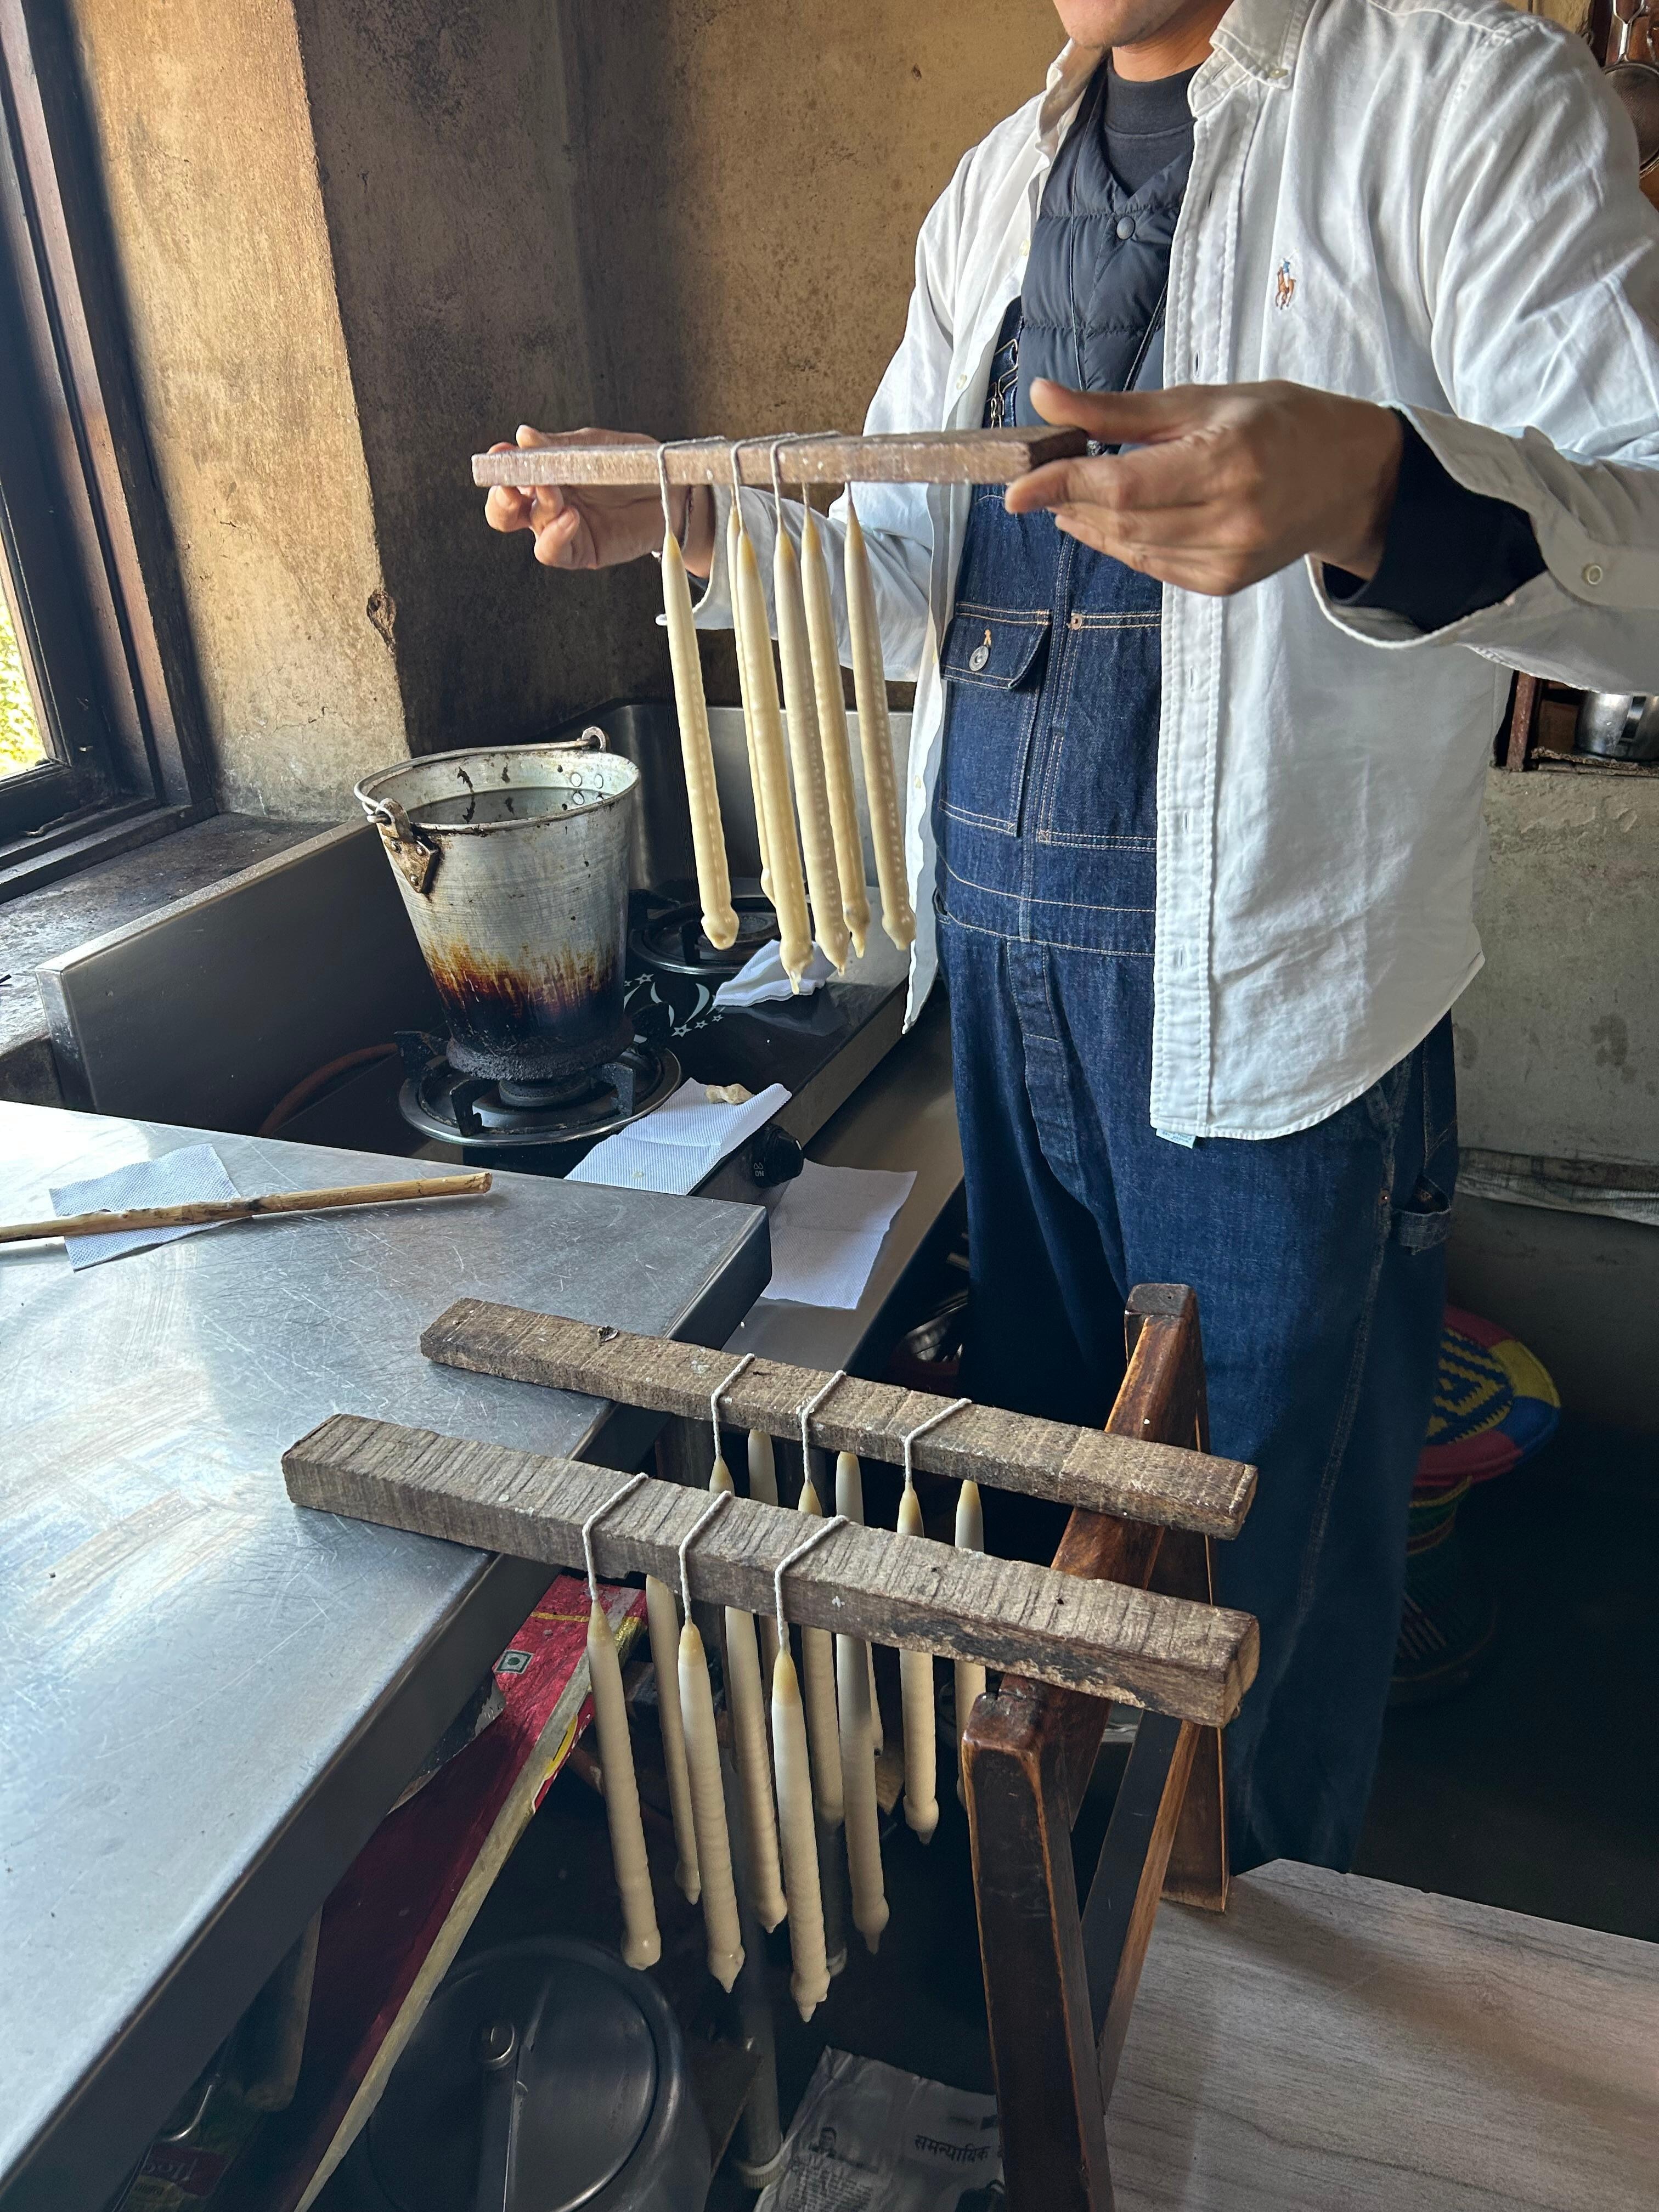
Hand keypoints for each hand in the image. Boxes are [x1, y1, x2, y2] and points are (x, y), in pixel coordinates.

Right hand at [483, 425, 717, 574]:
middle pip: (506, 511)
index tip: (500, 454)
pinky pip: (556, 552)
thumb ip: (560, 447)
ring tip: (553, 492)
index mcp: (548, 474)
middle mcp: (550, 504)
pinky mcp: (584, 552)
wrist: (675, 491)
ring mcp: (565, 530)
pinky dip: (556, 536)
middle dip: (502, 498)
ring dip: (538, 508)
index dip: (501, 466)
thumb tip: (523, 436)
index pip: (512, 475)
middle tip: (513, 484)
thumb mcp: (596, 447)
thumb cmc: (636, 466)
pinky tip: (570, 517)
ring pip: (532, 529)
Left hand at [1005, 379, 1404, 594]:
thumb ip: (1119, 411)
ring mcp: (1228, 559)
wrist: (1350, 478)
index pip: (1123, 485)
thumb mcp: (1203, 400)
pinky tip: (1117, 519)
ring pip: (1131, 549)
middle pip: (1121, 522)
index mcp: (1227, 461)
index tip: (1016, 486)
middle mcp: (1230, 519)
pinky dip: (1125, 542)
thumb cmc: (1280, 424)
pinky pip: (1154, 565)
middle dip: (1071, 502)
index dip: (1062, 485)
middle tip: (1041, 479)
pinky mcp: (1224, 583)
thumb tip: (1044, 398)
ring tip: (1073, 496)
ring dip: (1091, 524)